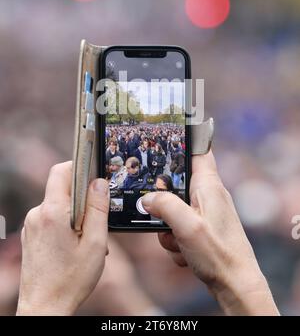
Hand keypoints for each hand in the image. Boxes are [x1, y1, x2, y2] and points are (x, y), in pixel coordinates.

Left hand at [17, 162, 108, 315]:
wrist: (44, 308)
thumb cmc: (70, 279)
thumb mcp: (95, 243)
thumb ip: (98, 209)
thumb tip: (99, 183)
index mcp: (53, 212)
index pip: (62, 171)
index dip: (79, 167)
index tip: (94, 176)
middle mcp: (37, 214)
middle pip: (61, 188)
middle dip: (82, 197)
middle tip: (96, 218)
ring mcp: (31, 225)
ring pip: (58, 205)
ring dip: (75, 214)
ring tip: (86, 239)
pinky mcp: (30, 235)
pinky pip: (51, 218)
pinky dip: (65, 224)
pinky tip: (74, 245)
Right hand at [142, 151, 278, 315]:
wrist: (235, 285)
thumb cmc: (218, 254)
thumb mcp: (187, 226)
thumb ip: (164, 206)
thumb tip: (146, 198)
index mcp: (209, 185)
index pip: (199, 150)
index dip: (182, 142)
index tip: (163, 142)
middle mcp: (209, 195)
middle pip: (177, 184)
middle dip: (164, 203)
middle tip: (164, 218)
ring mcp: (206, 212)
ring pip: (174, 209)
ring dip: (169, 228)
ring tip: (178, 242)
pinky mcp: (203, 228)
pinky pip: (179, 226)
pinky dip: (176, 240)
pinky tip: (185, 253)